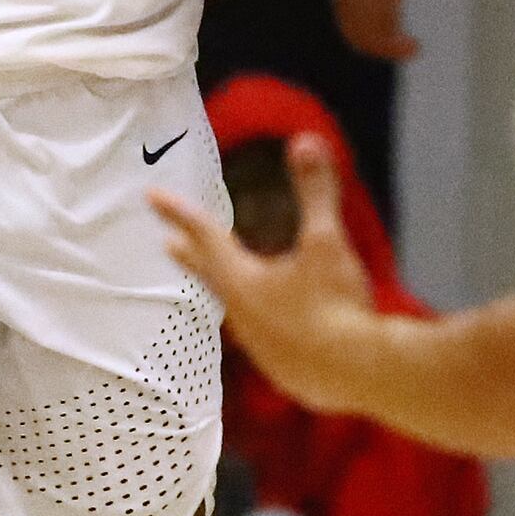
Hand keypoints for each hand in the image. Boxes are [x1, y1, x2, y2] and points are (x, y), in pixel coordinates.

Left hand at [153, 133, 385, 413]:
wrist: (361, 375)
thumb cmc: (337, 306)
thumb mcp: (327, 244)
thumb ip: (316, 193)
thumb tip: (306, 140)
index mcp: (244, 282)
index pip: (207, 235)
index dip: (181, 212)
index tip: (153, 197)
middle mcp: (243, 317)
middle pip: (211, 277)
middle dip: (192, 257)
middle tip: (169, 245)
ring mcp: (263, 349)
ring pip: (237, 313)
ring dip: (228, 293)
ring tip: (228, 283)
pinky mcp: (286, 372)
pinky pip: (265, 339)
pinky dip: (262, 322)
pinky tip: (277, 329)